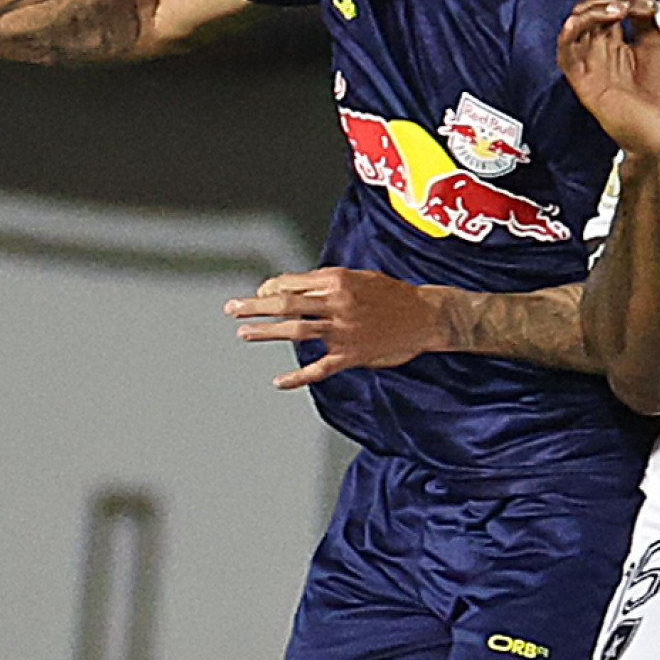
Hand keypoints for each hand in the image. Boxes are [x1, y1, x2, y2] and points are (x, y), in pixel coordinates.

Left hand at [224, 267, 444, 389]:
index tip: (258, 295)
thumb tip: (293, 290)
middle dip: (255, 306)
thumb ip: (327, 283)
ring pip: (296, 331)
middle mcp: (337, 303)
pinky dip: (297, 377)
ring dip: (267, 332)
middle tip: (232, 309)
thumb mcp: (359, 277)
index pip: (292, 282)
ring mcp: (343, 331)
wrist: (427, 316)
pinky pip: (319, 368)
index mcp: (338, 279)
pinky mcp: (352, 355)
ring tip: (243, 333)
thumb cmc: (392, 294)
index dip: (270, 288)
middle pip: (286, 303)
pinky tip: (279, 382)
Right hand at [557, 0, 659, 160]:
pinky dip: (567, 37)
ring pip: (576, 27)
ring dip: (594, 11)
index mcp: (616, 41)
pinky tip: (576, 23)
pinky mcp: (583, 82)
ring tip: (617, 10)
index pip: (607, 5)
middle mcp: (600, 50)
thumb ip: (644, 20)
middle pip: (590, 11)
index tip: (647, 2)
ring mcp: (591, 65)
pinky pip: (566, 56)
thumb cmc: (659, 98)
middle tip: (631, 5)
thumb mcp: (656, 45)